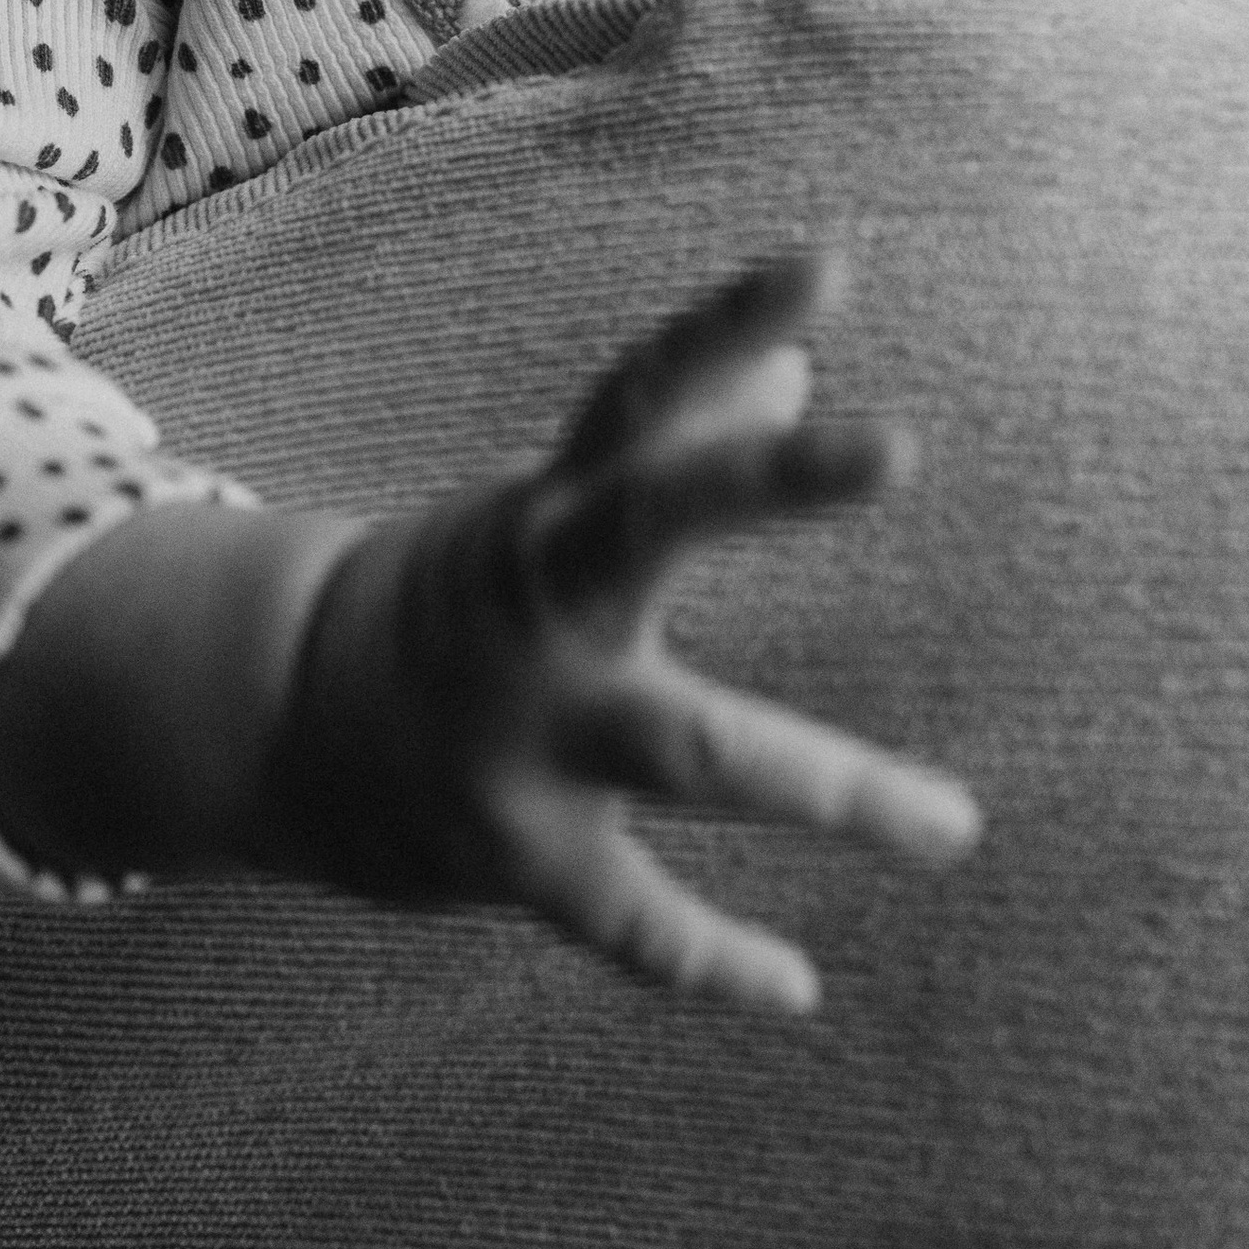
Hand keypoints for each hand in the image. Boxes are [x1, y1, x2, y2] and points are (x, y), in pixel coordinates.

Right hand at [256, 252, 979, 1017]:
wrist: (290, 720)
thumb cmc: (475, 590)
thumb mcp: (555, 508)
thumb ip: (677, 438)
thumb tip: (796, 367)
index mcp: (555, 511)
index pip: (646, 390)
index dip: (729, 322)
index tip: (831, 259)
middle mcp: (538, 604)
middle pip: (651, 525)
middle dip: (764, 480)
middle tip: (900, 440)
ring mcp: (523, 733)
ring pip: (683, 750)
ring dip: (824, 784)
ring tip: (957, 826)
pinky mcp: (518, 854)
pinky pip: (625, 917)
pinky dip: (709, 959)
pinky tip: (799, 989)